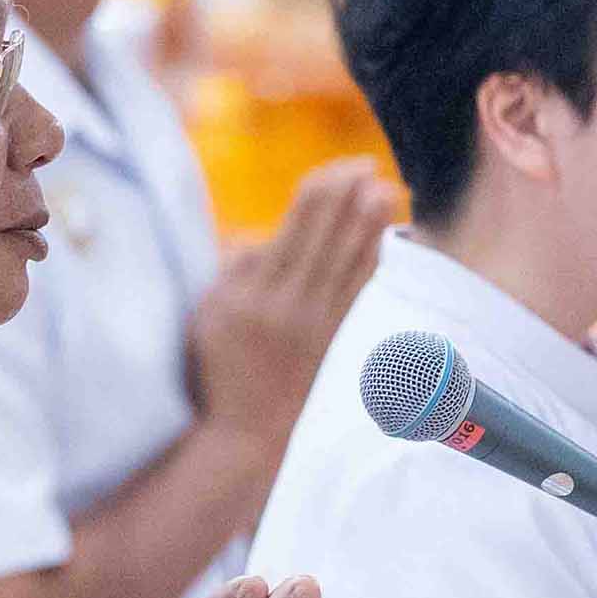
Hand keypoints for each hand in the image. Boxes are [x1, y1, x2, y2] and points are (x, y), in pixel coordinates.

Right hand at [183, 166, 393, 433]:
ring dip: (369, 223)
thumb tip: (266, 231)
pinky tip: (383, 238)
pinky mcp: (331, 340)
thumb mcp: (207, 315)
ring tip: (389, 189)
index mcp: (250, 294)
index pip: (294, 227)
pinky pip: (356, 291)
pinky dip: (370, 261)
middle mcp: (286, 307)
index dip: (321, 192)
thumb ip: (233, 270)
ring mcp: (313, 325)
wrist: (244, 433)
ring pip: (347, 262)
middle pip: (326, 238)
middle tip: (370, 164)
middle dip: (349, 198)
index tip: (339, 168)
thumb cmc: (215, 367)